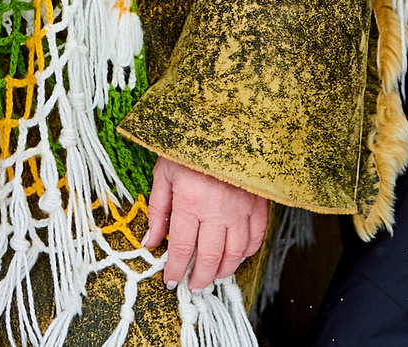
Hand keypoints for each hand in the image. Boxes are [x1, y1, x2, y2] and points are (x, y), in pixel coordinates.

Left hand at [140, 156, 268, 291]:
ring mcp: (240, 207)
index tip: (171, 282)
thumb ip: (157, 210)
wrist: (223, 121)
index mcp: (190, 201)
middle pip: (210, 257)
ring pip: (235, 253)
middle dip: (199, 279)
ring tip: (213, 277)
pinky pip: (256, 236)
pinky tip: (237, 257)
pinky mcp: (257, 202)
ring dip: (223, 271)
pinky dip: (246, 252)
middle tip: (193, 287)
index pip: (182, 248)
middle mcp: (217, 209)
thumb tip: (151, 241)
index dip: (175, 270)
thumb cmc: (189, 143)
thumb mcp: (164, 173)